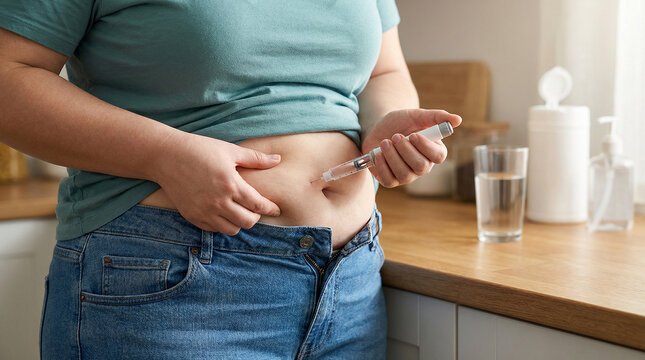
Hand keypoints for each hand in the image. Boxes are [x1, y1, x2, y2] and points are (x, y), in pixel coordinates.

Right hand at [151, 132, 280, 234]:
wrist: (166, 156)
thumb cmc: (200, 149)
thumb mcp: (230, 150)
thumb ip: (256, 158)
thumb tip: (278, 159)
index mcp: (230, 184)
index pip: (258, 204)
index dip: (270, 209)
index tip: (276, 209)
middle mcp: (218, 202)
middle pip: (247, 221)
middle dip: (256, 217)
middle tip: (256, 209)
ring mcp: (204, 211)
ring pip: (231, 229)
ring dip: (240, 222)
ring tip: (241, 212)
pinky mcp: (192, 216)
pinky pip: (213, 229)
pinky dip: (223, 224)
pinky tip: (224, 214)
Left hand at [362, 109, 461, 187]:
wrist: (379, 128)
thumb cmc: (401, 123)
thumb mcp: (417, 116)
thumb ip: (437, 117)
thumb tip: (458, 120)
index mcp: (433, 151)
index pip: (438, 156)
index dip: (426, 147)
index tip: (413, 135)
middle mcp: (422, 167)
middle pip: (421, 166)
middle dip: (406, 150)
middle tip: (395, 136)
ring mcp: (406, 175)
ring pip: (404, 174)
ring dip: (392, 156)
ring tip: (385, 142)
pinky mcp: (390, 180)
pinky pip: (388, 180)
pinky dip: (382, 166)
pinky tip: (379, 154)